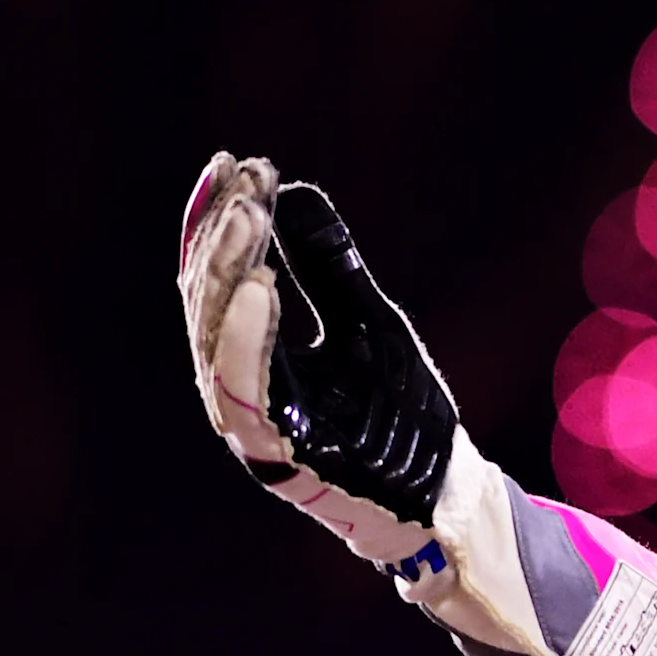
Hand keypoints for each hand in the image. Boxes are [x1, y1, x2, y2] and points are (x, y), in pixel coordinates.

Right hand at [177, 155, 457, 573]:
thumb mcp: (370, 320)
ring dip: (228, 273)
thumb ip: (329, 267)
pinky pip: (246, 391)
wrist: (446, 491)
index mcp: (257, 354)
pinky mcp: (276, 455)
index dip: (219, 222)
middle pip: (210, 301)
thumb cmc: (403, 413)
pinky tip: (260, 284)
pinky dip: (249, 336)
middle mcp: (240, 386)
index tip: (236, 164)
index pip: (223, 277)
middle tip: (243, 179)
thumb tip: (291, 192)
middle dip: (221, 236)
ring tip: (246, 216)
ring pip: (214, 340)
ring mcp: (254, 423)